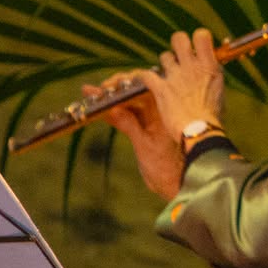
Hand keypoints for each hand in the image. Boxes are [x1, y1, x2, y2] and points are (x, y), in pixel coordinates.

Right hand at [87, 78, 184, 199]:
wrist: (177, 185)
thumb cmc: (166, 168)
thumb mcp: (144, 146)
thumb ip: (129, 125)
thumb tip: (113, 107)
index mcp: (166, 109)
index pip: (145, 87)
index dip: (125, 82)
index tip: (108, 86)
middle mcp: (161, 110)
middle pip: (135, 91)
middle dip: (114, 89)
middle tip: (94, 92)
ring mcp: (153, 119)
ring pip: (129, 103)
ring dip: (110, 100)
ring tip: (89, 94)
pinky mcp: (145, 128)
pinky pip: (127, 116)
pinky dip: (113, 113)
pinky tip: (97, 109)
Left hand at [144, 29, 225, 136]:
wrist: (199, 132)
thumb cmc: (212, 117)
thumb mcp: (219, 92)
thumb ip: (211, 77)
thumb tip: (209, 73)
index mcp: (209, 66)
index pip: (201, 35)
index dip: (198, 38)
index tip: (198, 47)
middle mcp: (191, 67)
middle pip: (179, 38)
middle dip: (178, 44)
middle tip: (180, 55)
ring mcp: (175, 76)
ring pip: (164, 56)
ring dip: (166, 64)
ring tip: (169, 76)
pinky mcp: (160, 88)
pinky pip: (147, 75)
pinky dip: (147, 78)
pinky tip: (151, 84)